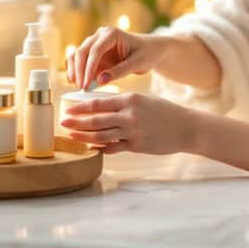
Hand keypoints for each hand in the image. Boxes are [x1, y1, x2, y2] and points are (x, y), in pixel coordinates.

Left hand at [60, 92, 194, 154]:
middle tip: (63, 123)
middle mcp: (129, 115)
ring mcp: (132, 131)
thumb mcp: (143, 100)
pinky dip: (102, 147)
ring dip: (84, 136)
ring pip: (102, 134)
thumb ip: (123, 103)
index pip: (99, 103)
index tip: (69, 109)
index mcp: (130, 99)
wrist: (185, 127)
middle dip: (77, 122)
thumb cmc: (164, 111)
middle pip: (96, 120)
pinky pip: (114, 147)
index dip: (81, 107)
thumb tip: (101, 106)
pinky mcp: (137, 146)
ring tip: (72, 136)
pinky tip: (92, 147)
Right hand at [67, 27, 165, 90]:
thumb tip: (99, 80)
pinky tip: (76, 82)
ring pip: (77, 54)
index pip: (96, 50)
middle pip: (82, 51)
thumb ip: (119, 71)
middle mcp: (100, 35)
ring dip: (74, 70)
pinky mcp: (92, 52)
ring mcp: (94, 42)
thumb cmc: (146, 54)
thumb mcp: (137, 63)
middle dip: (79, 70)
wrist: (149, 49)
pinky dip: (76, 70)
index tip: (86, 84)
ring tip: (77, 85)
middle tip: (81, 88)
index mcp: (112, 34)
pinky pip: (79, 60)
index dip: (89, 68)